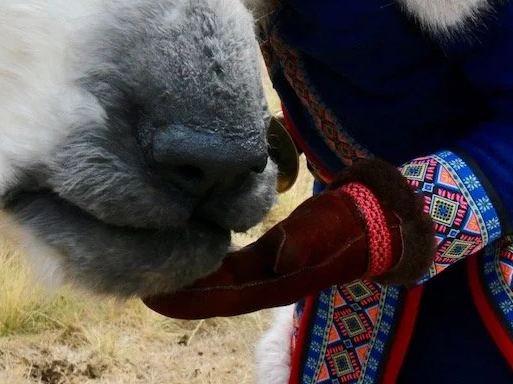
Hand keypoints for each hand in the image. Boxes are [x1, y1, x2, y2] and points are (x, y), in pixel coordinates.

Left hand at [142, 158, 432, 319]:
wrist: (377, 216)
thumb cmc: (354, 222)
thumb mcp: (333, 228)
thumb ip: (307, 242)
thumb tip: (282, 256)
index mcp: (280, 280)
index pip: (223, 294)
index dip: (188, 296)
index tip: (151, 294)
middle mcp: (268, 278)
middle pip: (212, 288)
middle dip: (176, 287)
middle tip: (135, 279)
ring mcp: (268, 266)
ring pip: (217, 274)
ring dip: (186, 272)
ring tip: (150, 262)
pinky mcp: (269, 250)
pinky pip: (229, 258)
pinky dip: (204, 254)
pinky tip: (184, 242)